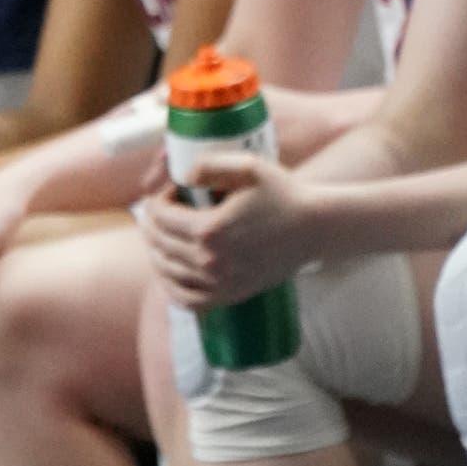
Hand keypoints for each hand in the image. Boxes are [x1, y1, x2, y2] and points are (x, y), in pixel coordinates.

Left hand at [135, 152, 310, 309]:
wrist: (314, 228)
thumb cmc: (282, 194)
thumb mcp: (248, 167)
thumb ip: (210, 164)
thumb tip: (182, 176)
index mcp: (210, 229)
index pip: (160, 216)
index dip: (157, 200)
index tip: (169, 191)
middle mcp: (211, 261)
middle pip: (160, 243)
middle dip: (152, 224)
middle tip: (158, 211)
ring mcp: (220, 283)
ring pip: (167, 272)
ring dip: (155, 252)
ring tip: (158, 237)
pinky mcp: (231, 295)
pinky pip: (188, 301)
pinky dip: (170, 288)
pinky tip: (168, 273)